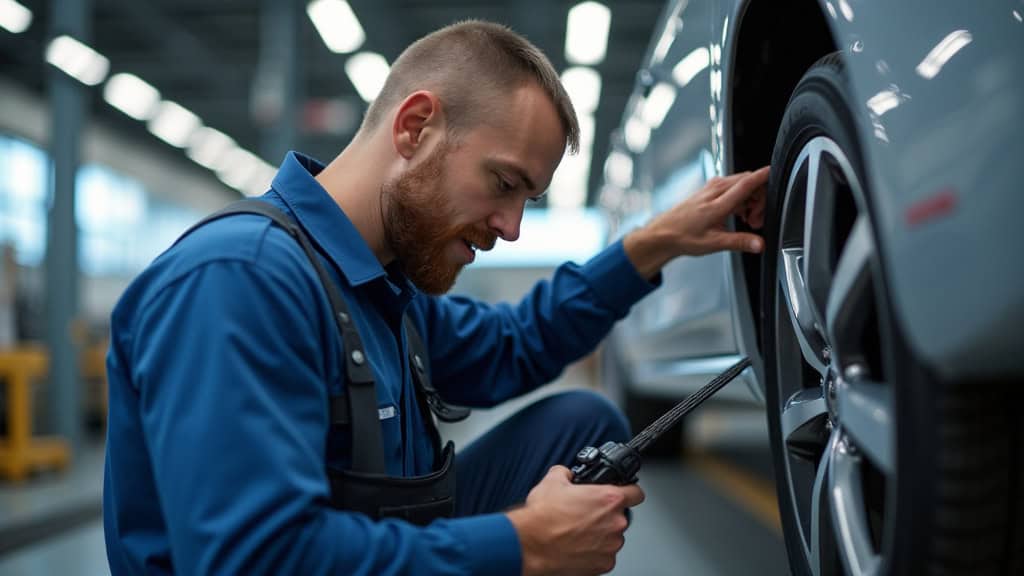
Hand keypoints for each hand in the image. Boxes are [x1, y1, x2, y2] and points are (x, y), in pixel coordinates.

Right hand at [507, 466, 644, 575]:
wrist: (530, 545)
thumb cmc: (543, 517)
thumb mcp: (552, 481)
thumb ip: (566, 473)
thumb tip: (567, 474)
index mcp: (608, 499)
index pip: (636, 493)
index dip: (630, 491)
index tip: (625, 494)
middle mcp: (615, 523)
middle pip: (620, 516)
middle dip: (605, 516)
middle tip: (584, 515)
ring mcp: (611, 546)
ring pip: (612, 537)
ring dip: (600, 535)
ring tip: (577, 533)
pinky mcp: (603, 564)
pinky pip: (604, 555)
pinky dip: (594, 552)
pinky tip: (577, 546)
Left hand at [623, 166, 769, 279]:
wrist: (664, 233)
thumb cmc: (684, 237)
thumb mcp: (714, 243)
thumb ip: (740, 242)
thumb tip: (759, 244)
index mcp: (718, 203)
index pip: (746, 183)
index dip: (763, 177)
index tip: (776, 173)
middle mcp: (715, 190)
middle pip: (748, 182)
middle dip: (760, 199)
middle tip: (756, 221)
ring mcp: (712, 188)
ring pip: (742, 184)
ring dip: (751, 200)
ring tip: (747, 221)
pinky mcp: (710, 189)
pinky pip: (733, 187)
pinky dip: (741, 199)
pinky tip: (738, 215)